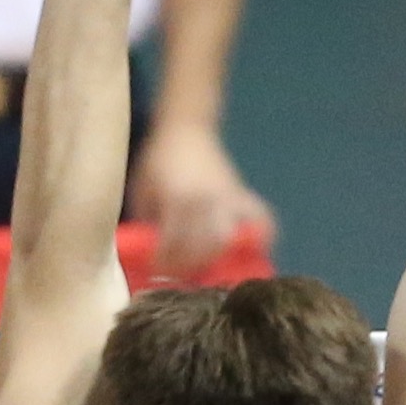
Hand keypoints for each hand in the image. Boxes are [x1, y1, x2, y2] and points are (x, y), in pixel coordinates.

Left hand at [126, 123, 272, 272]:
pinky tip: (256, 249)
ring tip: (209, 266)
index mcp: (178, 198)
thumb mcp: (143, 190)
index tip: (157, 270)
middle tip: (180, 273)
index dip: (165, 261)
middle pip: (204, 247)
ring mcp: (228, 197)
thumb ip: (149, 221)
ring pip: (230, 238)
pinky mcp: (242, 193)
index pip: (173, 242)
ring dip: (219, 257)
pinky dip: (262, 234)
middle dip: (191, 266)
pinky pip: (260, 217)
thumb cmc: (158, 161)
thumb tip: (153, 253)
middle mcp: (206, 200)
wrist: (185, 131)